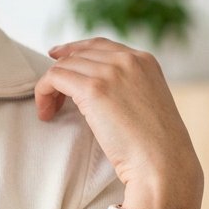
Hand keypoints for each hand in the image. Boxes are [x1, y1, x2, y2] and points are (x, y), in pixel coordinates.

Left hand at [38, 37, 203, 208]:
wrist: (164, 164)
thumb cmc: (157, 147)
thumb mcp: (148, 103)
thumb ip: (128, 87)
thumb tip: (94, 87)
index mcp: (145, 60)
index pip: (99, 45)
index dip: (73, 49)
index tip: (57, 57)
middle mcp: (128, 59)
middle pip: (78, 55)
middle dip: (60, 72)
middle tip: (52, 98)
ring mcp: (111, 71)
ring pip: (63, 66)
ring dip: (50, 87)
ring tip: (50, 111)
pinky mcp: (93, 88)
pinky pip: (54, 78)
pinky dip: (44, 93)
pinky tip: (46, 112)